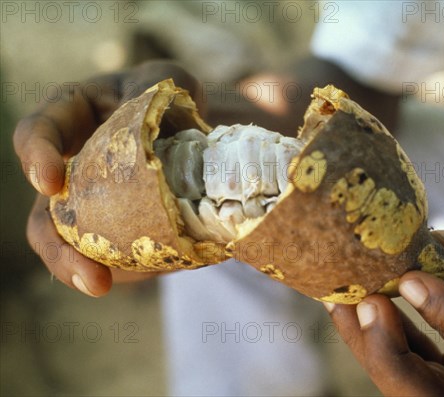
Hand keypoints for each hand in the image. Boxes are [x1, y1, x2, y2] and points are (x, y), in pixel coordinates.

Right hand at [13, 60, 202, 295]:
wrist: (187, 134)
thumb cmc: (170, 100)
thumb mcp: (169, 80)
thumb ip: (164, 85)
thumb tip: (181, 117)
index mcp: (72, 118)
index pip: (39, 132)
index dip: (37, 155)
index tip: (50, 181)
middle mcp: (70, 169)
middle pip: (44, 215)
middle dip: (57, 248)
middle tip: (86, 272)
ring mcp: (89, 207)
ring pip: (73, 247)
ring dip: (85, 271)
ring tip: (103, 284)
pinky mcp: (115, 232)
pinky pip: (113, 257)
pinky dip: (127, 270)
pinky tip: (150, 272)